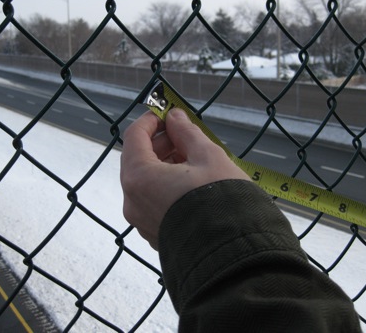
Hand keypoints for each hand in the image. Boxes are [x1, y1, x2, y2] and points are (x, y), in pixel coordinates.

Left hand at [120, 108, 249, 249]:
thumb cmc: (222, 200)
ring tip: (192, 158)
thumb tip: (175, 118)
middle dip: (160, 143)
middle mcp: (132, 201)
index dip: (152, 120)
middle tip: (184, 135)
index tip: (168, 113)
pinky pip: (152, 201)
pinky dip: (164, 185)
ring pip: (145, 181)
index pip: (135, 136)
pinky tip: (189, 182)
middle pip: (138, 159)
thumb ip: (186, 133)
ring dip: (163, 164)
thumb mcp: (208, 156)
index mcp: (139, 177)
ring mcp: (141, 220)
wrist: (233, 252)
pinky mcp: (153, 233)